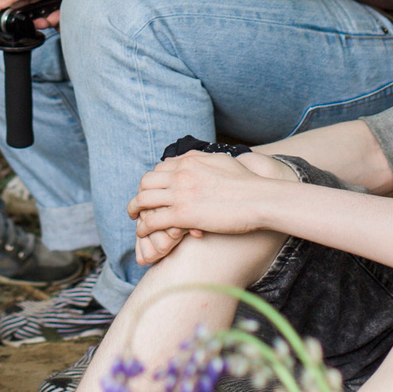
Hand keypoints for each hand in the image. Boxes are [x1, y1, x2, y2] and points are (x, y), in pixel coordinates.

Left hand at [129, 151, 287, 253]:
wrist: (258, 199)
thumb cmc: (246, 183)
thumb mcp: (220, 160)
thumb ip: (201, 158)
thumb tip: (186, 158)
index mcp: (189, 162)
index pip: (159, 169)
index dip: (153, 182)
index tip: (153, 193)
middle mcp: (180, 175)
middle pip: (146, 182)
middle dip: (139, 194)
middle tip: (138, 206)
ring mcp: (180, 194)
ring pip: (144, 200)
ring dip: (135, 210)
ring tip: (134, 219)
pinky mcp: (183, 215)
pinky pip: (152, 220)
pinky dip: (144, 227)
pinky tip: (144, 232)